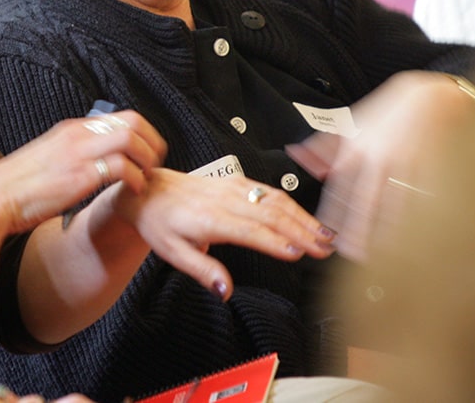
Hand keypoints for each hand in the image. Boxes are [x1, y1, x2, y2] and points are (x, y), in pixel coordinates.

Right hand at [0, 109, 166, 235]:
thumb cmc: (19, 187)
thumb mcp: (49, 158)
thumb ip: (72, 155)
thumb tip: (92, 164)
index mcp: (72, 129)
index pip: (121, 117)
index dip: (143, 134)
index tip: (147, 154)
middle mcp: (78, 134)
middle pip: (133, 122)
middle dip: (152, 142)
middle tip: (155, 164)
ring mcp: (79, 152)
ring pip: (131, 139)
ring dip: (147, 160)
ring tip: (146, 178)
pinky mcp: (80, 175)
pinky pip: (122, 167)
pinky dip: (136, 179)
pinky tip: (135, 191)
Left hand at [108, 167, 335, 299]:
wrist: (149, 191)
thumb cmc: (160, 222)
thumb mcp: (172, 253)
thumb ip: (202, 271)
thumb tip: (225, 291)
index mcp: (208, 218)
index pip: (250, 231)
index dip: (276, 242)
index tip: (299, 254)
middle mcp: (224, 199)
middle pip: (270, 214)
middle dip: (302, 231)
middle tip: (324, 248)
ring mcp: (232, 187)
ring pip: (275, 200)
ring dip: (302, 217)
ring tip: (324, 235)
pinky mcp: (237, 182)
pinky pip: (269, 192)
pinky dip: (292, 205)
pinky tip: (306, 218)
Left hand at [287, 70, 474, 261]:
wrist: (429, 96)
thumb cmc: (389, 112)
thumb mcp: (351, 123)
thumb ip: (324, 144)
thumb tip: (297, 156)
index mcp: (356, 149)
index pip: (340, 188)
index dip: (334, 214)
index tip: (329, 235)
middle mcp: (378, 158)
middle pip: (364, 200)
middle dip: (357, 229)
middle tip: (351, 254)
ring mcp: (404, 164)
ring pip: (392, 203)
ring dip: (385, 230)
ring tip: (379, 253)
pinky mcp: (427, 167)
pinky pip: (419, 197)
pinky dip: (414, 217)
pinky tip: (410, 235)